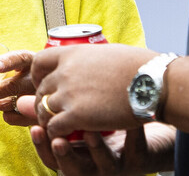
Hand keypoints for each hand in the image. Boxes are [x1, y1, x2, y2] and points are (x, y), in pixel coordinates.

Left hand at [0, 49, 35, 126]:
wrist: (57, 88)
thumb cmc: (27, 71)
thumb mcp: (13, 61)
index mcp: (31, 60)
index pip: (20, 58)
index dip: (8, 62)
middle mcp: (37, 78)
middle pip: (10, 87)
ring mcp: (39, 97)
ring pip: (7, 103)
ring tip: (3, 98)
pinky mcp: (38, 115)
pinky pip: (11, 117)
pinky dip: (8, 113)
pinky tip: (14, 107)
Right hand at [27, 123, 176, 174]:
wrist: (144, 141)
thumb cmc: (104, 128)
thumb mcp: (78, 122)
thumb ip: (52, 114)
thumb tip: (19, 100)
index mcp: (77, 157)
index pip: (53, 157)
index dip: (43, 146)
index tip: (36, 129)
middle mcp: (94, 166)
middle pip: (74, 168)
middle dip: (66, 156)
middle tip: (58, 139)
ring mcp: (118, 164)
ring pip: (104, 164)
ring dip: (96, 149)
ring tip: (91, 132)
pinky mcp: (140, 158)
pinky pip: (136, 148)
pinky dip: (132, 135)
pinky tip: (129, 121)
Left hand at [30, 44, 155, 137]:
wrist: (151, 81)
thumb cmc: (138, 67)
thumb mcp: (107, 54)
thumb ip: (89, 60)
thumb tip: (90, 62)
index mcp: (72, 53)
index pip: (39, 62)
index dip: (37, 76)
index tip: (45, 85)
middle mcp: (65, 71)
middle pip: (40, 90)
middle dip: (43, 102)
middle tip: (53, 112)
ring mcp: (69, 93)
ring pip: (43, 110)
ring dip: (49, 120)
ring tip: (59, 126)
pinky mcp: (76, 115)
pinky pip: (54, 127)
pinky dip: (56, 134)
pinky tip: (66, 136)